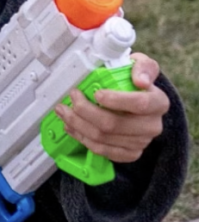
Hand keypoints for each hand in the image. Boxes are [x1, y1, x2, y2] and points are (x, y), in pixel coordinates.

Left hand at [53, 52, 168, 162]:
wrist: (139, 103)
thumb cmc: (136, 82)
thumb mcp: (142, 66)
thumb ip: (143, 67)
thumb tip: (140, 80)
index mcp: (159, 103)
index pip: (140, 104)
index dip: (116, 100)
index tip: (97, 93)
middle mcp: (152, 126)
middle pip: (114, 124)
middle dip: (85, 111)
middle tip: (71, 97)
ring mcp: (140, 143)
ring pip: (102, 138)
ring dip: (77, 124)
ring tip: (63, 110)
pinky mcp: (128, 154)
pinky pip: (100, 150)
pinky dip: (81, 137)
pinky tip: (70, 126)